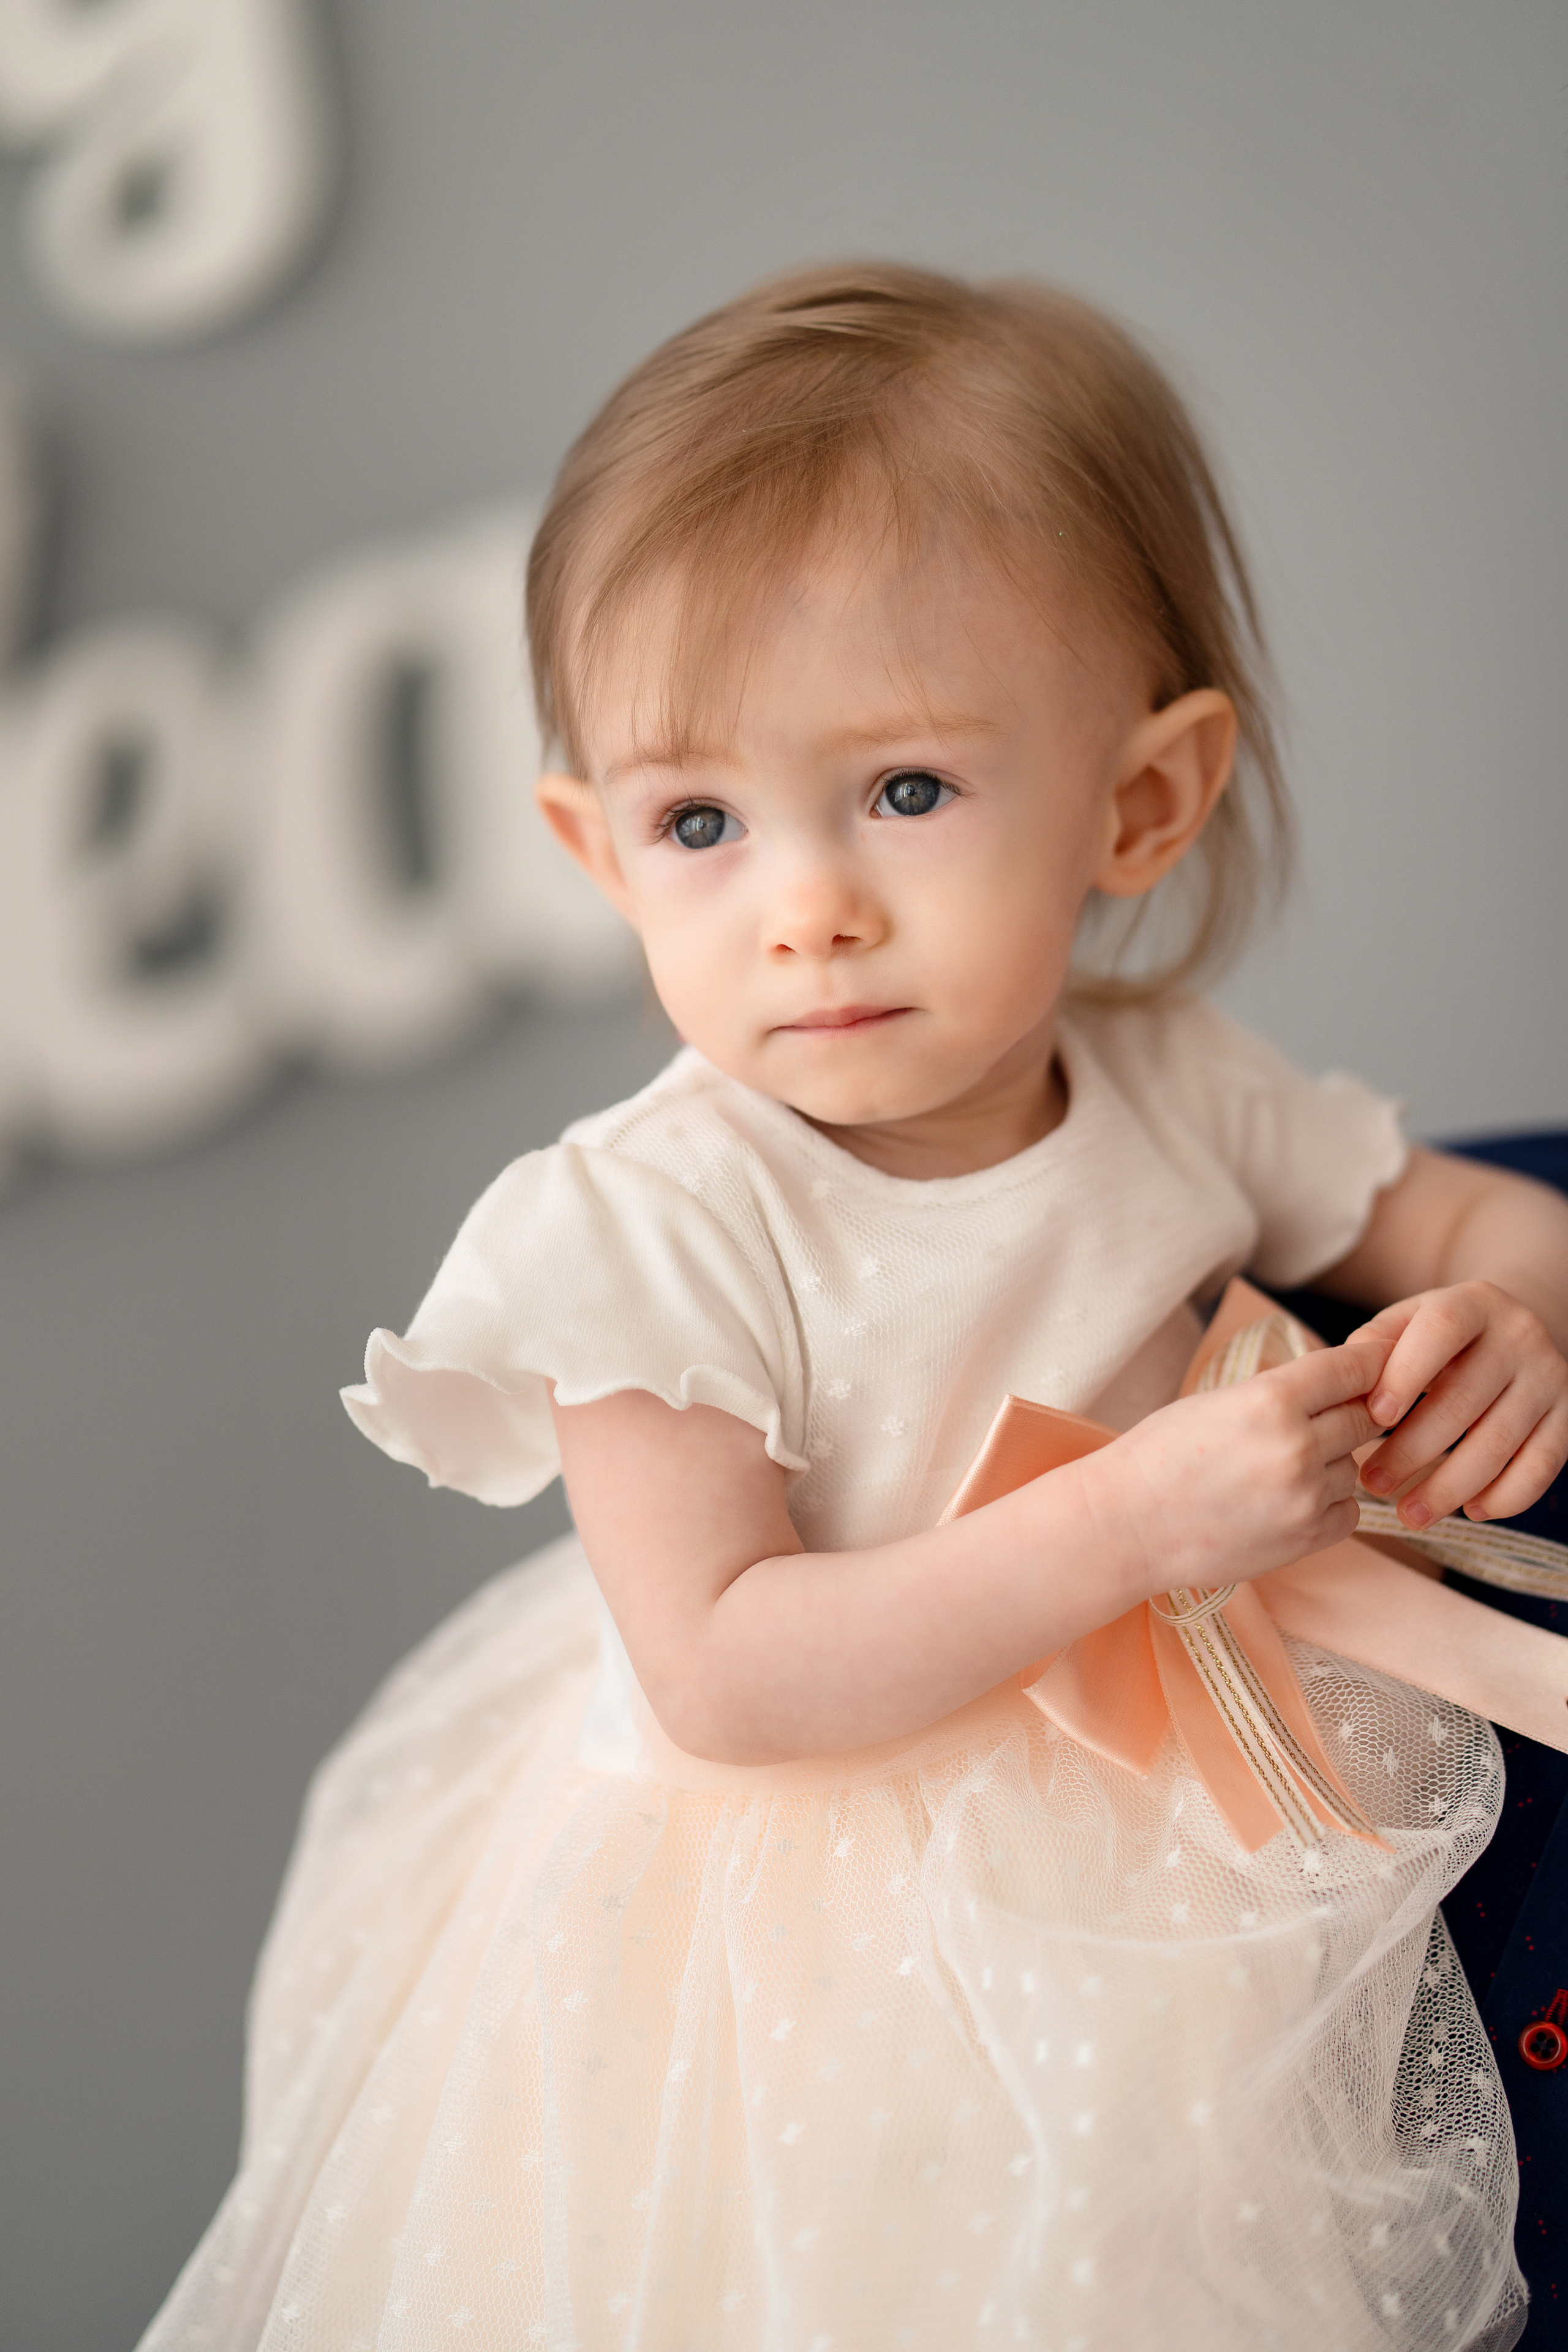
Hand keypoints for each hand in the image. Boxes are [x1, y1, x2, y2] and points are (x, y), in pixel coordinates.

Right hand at [1084, 1339, 1386, 1596]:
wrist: (1128, 1525)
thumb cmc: (1161, 1456)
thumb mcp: (1218, 1401)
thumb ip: (1280, 1393)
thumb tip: (1338, 1386)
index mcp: (1270, 1400)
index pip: (1349, 1368)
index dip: (1370, 1362)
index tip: (1378, 1363)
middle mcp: (1297, 1446)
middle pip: (1363, 1417)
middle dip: (1351, 1412)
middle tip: (1327, 1416)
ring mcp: (1305, 1496)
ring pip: (1353, 1465)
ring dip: (1332, 1462)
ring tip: (1281, 1468)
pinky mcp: (1306, 1538)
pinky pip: (1348, 1510)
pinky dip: (1329, 1503)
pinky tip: (1291, 1499)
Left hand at [1351, 1281, 1567, 1525]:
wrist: (1510, 1332)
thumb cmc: (1438, 1338)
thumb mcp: (1406, 1324)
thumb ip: (1375, 1345)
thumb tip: (1347, 1381)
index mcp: (1473, 1302)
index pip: (1442, 1329)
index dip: (1408, 1371)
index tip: (1375, 1415)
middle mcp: (1519, 1335)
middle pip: (1465, 1399)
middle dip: (1413, 1449)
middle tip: (1373, 1483)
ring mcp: (1548, 1377)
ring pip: (1500, 1441)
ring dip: (1450, 1485)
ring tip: (1409, 1514)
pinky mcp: (1567, 1417)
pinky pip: (1542, 1465)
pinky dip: (1506, 1495)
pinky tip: (1470, 1510)